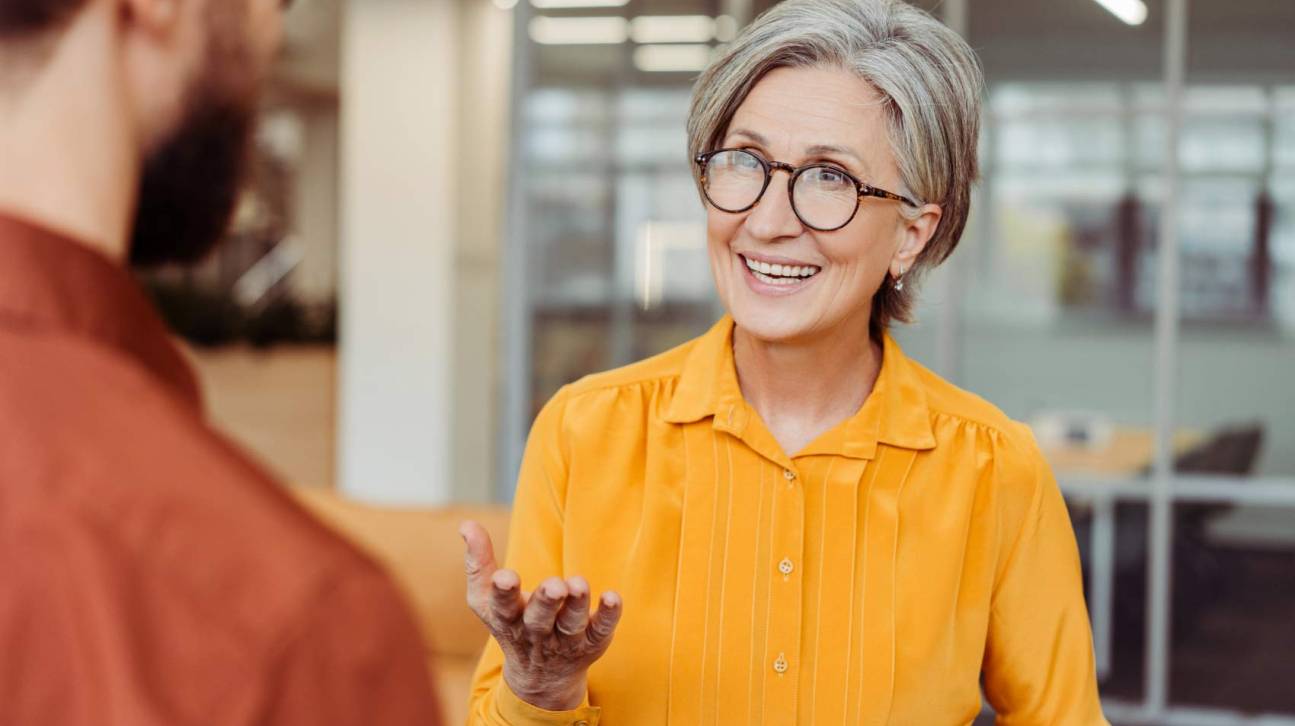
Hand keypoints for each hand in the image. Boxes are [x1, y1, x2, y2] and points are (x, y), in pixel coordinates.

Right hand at [460, 520, 622, 711]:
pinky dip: (607, 615)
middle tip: (554, 585)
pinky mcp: (591, 642)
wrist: (541, 676)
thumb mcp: (487, 599)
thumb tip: (466, 524)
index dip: (503, 592)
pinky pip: (601, 629)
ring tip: (578, 585)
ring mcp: (565, 640)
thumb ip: (479, 562)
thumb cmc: (512, 622)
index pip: (502, 607)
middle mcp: (536, 632)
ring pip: (571, 624)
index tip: (505, 577)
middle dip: (546, 601)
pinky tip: (612, 597)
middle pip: (539, 619)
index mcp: (507, 619)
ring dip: (576, 605)